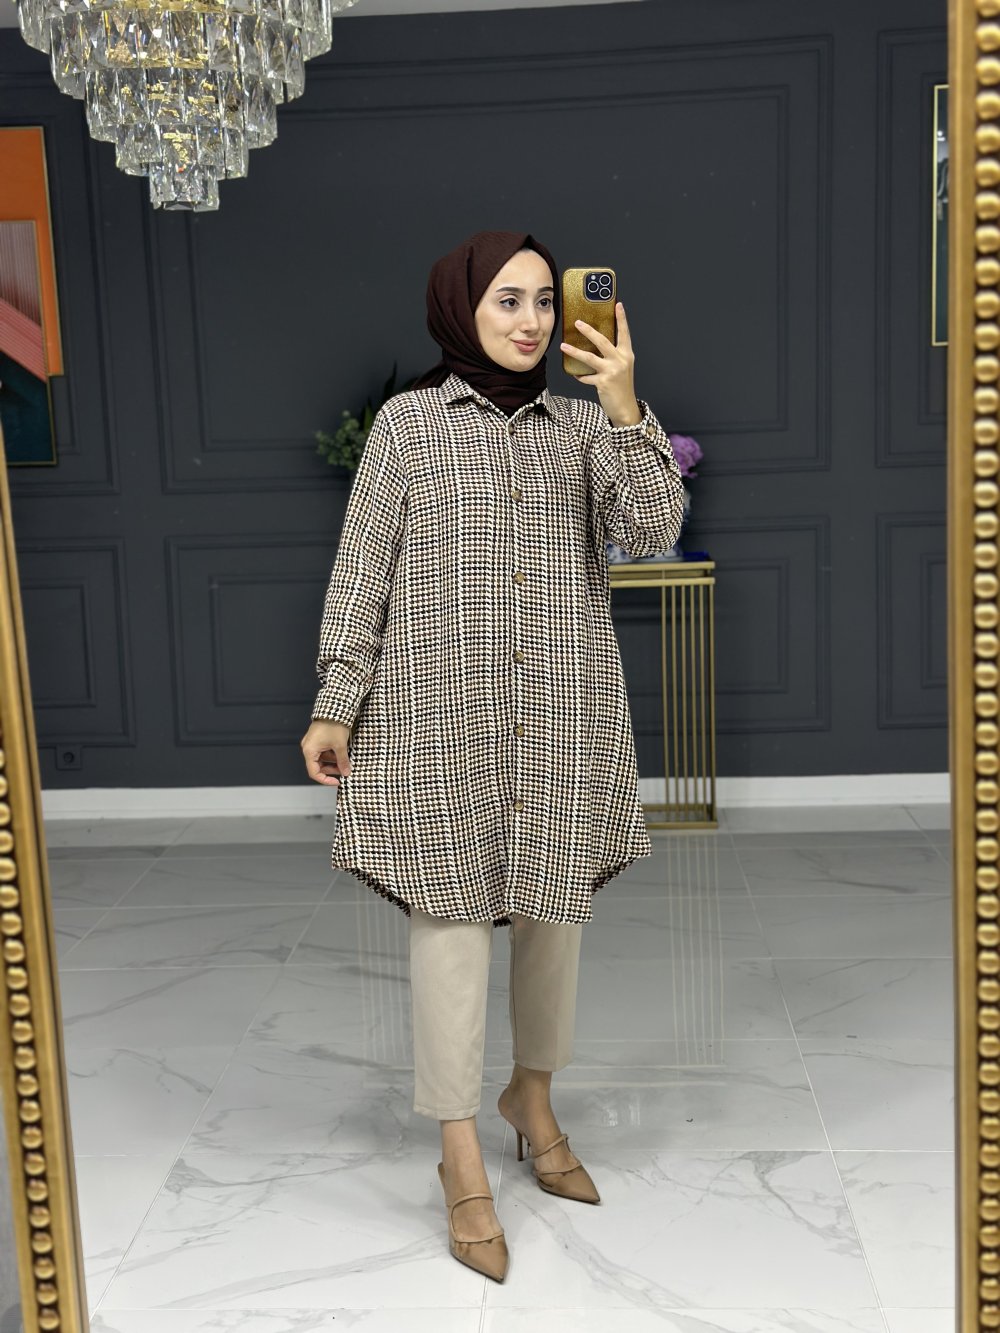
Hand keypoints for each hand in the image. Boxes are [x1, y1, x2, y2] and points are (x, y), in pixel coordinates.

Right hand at [301, 720, 351, 786]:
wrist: (334, 707)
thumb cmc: (334, 725)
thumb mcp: (340, 746)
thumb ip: (343, 761)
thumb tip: (346, 773)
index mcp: (309, 751)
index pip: (314, 773)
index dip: (325, 780)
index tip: (337, 782)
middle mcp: (308, 748)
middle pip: (318, 766)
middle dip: (332, 770)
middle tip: (345, 771)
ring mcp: (312, 743)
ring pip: (322, 759)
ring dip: (334, 762)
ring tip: (346, 762)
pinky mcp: (318, 739)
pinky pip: (324, 751)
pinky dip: (333, 755)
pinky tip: (343, 754)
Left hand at [560, 301, 641, 427]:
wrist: (626, 408)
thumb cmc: (622, 386)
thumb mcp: (622, 367)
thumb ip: (613, 355)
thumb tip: (596, 344)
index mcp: (626, 354)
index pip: (624, 333)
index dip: (621, 318)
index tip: (618, 304)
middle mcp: (620, 360)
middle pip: (602, 341)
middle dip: (588, 331)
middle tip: (577, 322)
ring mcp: (612, 371)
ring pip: (589, 357)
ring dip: (574, 351)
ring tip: (563, 346)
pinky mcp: (603, 382)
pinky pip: (586, 377)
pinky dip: (580, 376)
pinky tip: (575, 375)